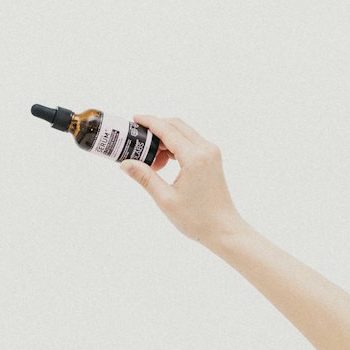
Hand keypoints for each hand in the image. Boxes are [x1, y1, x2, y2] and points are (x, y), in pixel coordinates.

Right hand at [120, 115, 246, 245]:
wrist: (224, 230)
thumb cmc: (197, 219)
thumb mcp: (165, 199)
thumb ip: (145, 177)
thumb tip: (125, 163)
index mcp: (194, 157)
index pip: (167, 130)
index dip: (149, 122)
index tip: (134, 119)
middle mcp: (205, 149)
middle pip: (176, 126)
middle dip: (156, 129)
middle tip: (138, 139)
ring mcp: (211, 153)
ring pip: (184, 133)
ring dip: (165, 139)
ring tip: (151, 161)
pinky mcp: (212, 158)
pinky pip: (191, 143)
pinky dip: (175, 147)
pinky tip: (164, 163)